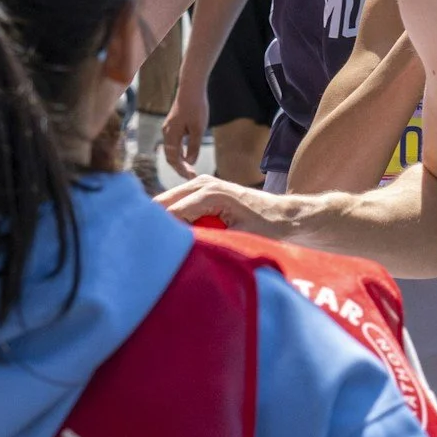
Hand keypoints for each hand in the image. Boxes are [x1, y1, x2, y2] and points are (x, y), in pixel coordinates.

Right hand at [155, 173, 291, 236]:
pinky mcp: (202, 190)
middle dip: (157, 225)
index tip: (153, 252)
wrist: (284, 215)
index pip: (170, 213)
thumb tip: (182, 247)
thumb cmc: (267, 227)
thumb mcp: (236, 237)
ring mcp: (201, 184)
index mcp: (209, 194)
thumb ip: (207, 239)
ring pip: (167, 203)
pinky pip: (178, 204)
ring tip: (164, 244)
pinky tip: (179, 236)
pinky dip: (175, 219)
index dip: (161, 234)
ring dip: (165, 223)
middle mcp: (202, 184)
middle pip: (162, 204)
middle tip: (152, 249)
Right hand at [159, 80, 210, 178]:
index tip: (191, 177)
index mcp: (171, 134)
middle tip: (191, 177)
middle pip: (170, 156)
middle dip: (180, 168)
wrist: (191, 88)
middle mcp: (166, 133)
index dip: (181, 170)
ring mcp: (168, 129)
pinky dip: (179, 153)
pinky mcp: (173, 126)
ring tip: (190, 170)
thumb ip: (193, 146)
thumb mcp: (198, 129)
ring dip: (179, 162)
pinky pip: (173, 144)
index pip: (173, 159)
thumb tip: (190, 162)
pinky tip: (188, 158)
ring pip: (171, 151)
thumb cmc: (196, 107)